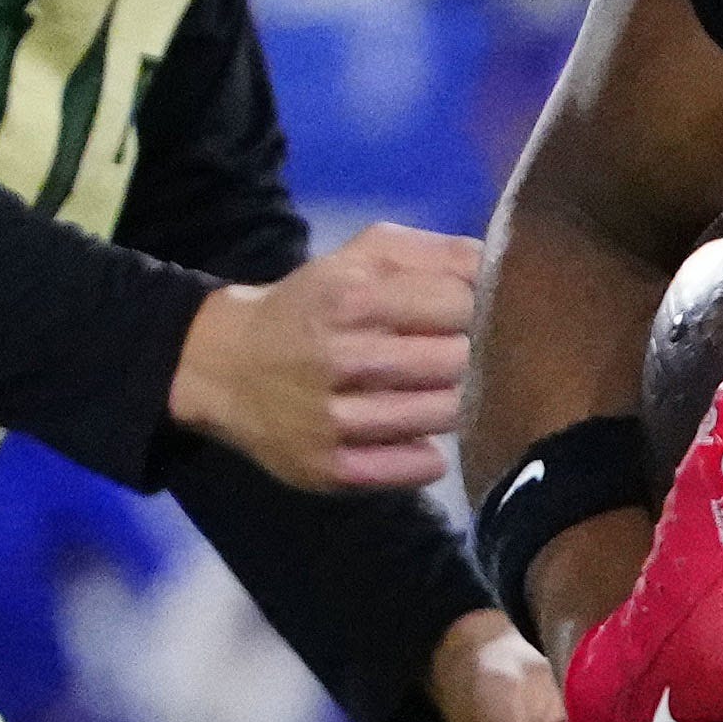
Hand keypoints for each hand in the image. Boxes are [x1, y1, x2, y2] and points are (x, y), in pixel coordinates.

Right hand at [176, 221, 479, 491]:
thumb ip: (432, 252)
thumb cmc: (311, 306)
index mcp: (351, 296)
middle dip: (470, 357)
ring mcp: (333, 420)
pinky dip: (427, 453)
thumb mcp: (358, 257)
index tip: (469, 317)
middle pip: (457, 360)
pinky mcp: (330, 469)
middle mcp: (341, 357)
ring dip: (452, 404)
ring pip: (444, 414)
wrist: (224, 366)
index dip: (479, 308)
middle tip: (454, 358)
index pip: (460, 303)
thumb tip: (499, 263)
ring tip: (432, 393)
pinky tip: (414, 436)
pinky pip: (416, 467)